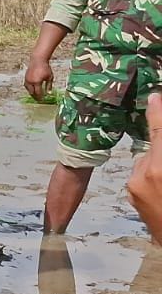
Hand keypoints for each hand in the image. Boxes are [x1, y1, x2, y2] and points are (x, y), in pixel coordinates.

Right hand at [24, 57, 54, 101]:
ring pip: (28, 89)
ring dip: (31, 92)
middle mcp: (30, 82)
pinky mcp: (25, 77)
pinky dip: (29, 88)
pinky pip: (26, 85)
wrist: (38, 60)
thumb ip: (49, 85)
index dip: (40, 97)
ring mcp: (27, 79)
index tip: (42, 100)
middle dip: (35, 96)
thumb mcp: (49, 77)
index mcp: (37, 82)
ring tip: (35, 94)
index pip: (38, 92)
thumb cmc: (45, 68)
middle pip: (32, 92)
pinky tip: (32, 88)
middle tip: (38, 99)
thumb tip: (49, 93)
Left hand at [129, 94, 161, 240]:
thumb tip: (158, 122)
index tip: (155, 96)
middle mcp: (145, 175)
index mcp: (161, 169)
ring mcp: (136, 188)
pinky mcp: (134, 197)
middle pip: (156, 145)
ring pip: (149, 161)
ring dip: (160, 162)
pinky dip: (155, 175)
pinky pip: (144, 176)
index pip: (159, 131)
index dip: (159, 112)